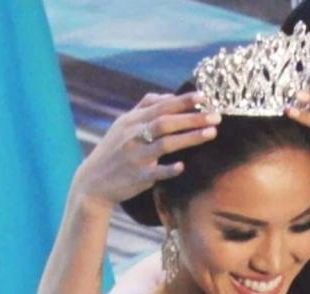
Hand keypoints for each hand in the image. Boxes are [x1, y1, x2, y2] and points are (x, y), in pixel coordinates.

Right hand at [72, 91, 220, 212]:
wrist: (93, 182)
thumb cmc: (114, 150)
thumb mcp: (123, 125)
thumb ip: (144, 107)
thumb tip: (169, 96)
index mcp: (131, 121)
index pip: (160, 107)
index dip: (182, 101)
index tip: (204, 96)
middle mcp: (133, 136)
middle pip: (166, 122)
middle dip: (192, 118)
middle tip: (216, 116)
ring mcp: (134, 156)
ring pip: (164, 144)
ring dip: (189, 138)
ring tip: (211, 133)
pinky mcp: (136, 177)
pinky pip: (154, 172)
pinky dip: (168, 169)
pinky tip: (182, 166)